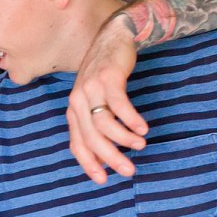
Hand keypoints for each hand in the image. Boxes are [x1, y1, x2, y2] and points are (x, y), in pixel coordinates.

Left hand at [66, 15, 148, 183]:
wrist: (113, 37)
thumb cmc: (105, 74)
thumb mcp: (94, 99)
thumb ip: (94, 123)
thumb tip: (102, 155)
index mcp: (73, 111)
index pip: (77, 144)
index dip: (89, 164)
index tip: (103, 180)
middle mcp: (78, 101)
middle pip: (92, 138)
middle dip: (111, 158)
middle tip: (129, 171)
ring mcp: (91, 89)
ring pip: (105, 124)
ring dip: (124, 139)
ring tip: (140, 145)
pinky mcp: (108, 78)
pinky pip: (119, 105)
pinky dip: (131, 120)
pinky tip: (143, 128)